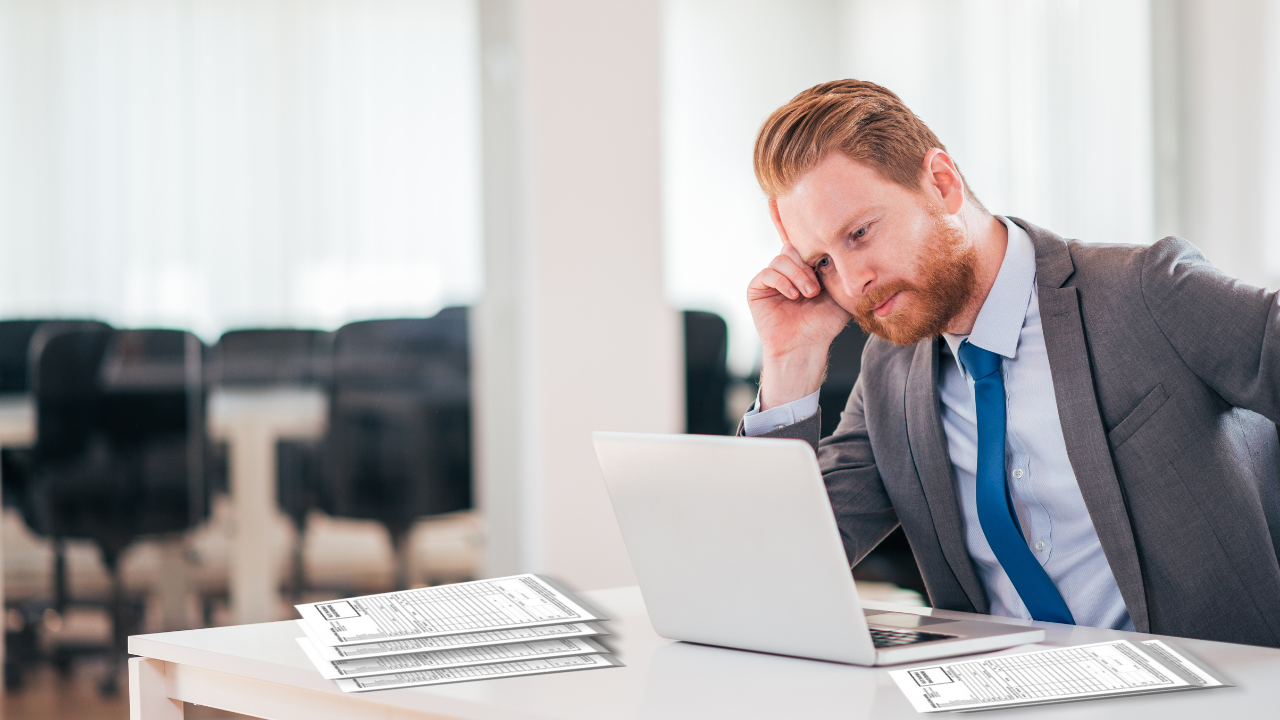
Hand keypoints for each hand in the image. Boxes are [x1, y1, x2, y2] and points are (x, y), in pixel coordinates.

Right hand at [747, 201, 851, 409]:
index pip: (799, 236)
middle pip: (793, 246)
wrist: (807, 347)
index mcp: (804, 265)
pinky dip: (783, 282)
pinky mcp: (756, 288)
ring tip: (808, 294)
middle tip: (816, 286)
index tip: (782, 196)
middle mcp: (786, 267)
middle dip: (807, 263)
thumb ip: (842, 268)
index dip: (789, 217)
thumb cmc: (825, 323)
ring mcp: (770, 277)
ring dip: (798, 276)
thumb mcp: (840, 290)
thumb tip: (855, 244)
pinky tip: (793, 295)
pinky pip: (768, 273)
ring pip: (782, 259)